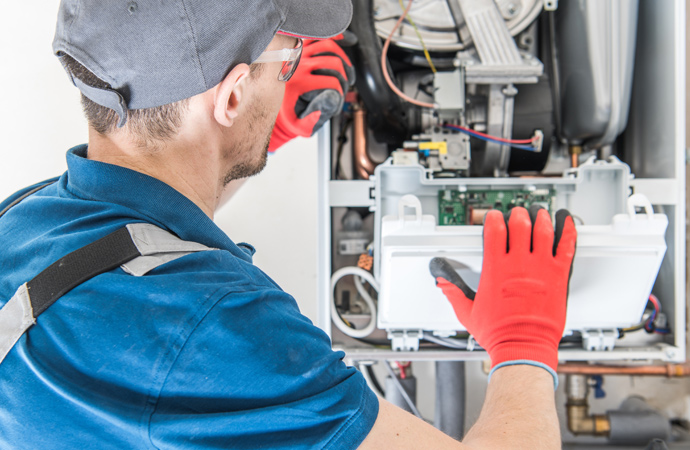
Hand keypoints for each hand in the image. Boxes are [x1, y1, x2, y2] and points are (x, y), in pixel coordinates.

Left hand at [268, 37, 354, 151]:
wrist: (269, 101)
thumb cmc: (287, 113)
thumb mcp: (298, 124)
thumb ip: (313, 121)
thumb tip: (330, 103)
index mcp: (298, 83)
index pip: (331, 82)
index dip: (341, 92)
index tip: (339, 99)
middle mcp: (298, 65)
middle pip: (334, 63)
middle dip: (344, 77)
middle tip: (345, 86)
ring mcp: (299, 53)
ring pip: (329, 45)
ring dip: (342, 58)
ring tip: (345, 72)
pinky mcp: (299, 46)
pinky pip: (318, 36)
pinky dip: (332, 38)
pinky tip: (341, 44)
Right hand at [429, 206, 576, 383]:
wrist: (523, 347)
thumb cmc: (499, 333)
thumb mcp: (467, 312)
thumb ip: (453, 293)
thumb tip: (442, 282)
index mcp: (495, 269)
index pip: (494, 230)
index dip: (493, 218)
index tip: (494, 217)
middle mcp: (518, 264)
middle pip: (519, 224)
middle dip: (517, 214)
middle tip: (518, 213)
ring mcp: (540, 268)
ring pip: (543, 230)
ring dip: (540, 217)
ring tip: (539, 213)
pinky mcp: (559, 276)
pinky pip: (566, 246)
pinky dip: (567, 231)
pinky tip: (566, 222)